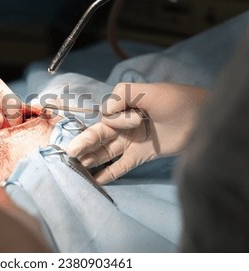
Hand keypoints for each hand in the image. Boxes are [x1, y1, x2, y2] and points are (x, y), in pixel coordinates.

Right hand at [66, 82, 207, 183]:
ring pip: (106, 152)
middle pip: (99, 136)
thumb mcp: (149, 90)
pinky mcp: (141, 156)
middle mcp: (124, 126)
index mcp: (123, 108)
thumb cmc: (176, 100)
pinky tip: (95, 180)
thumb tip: (104, 113)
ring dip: (91, 159)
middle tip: (70, 154)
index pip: (105, 117)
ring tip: (75, 168)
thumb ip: (123, 94)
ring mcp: (131, 142)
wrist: (202, 118)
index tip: (137, 118)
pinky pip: (120, 167)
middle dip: (84, 144)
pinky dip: (108, 174)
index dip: (115, 120)